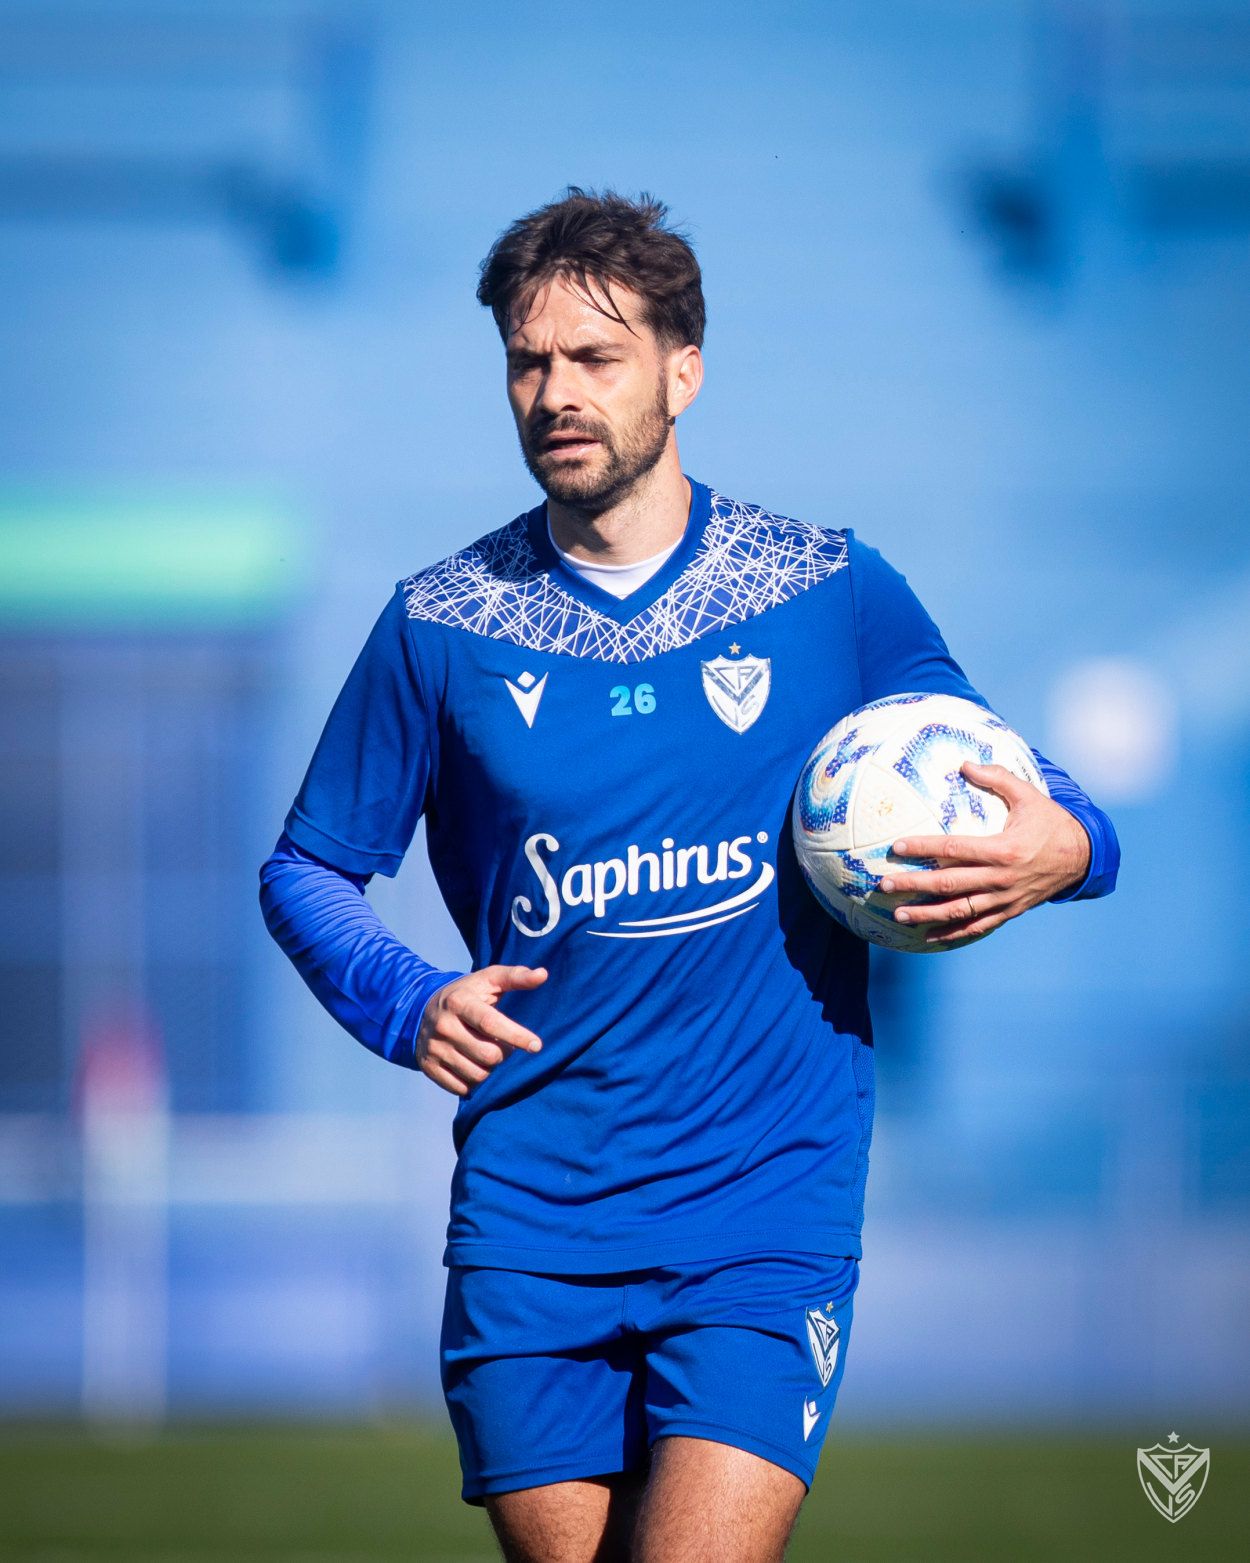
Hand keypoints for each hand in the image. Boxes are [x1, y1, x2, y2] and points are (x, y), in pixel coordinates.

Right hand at [416, 965, 546, 1095]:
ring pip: (477, 1075)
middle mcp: (444, 1026)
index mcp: (459, 1002)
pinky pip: (462, 1088)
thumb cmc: (467, 994)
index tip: (536, 1045)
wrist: (420, 1009)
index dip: (517, 1036)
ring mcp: (434, 1048)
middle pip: (488, 1055)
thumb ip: (516, 977)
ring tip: (486, 1052)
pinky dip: (473, 1081)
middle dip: (504, 1053)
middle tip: (503, 1044)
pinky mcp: (428, 1067)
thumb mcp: (488, 980)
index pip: (491, 1023)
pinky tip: (472, 1064)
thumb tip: (543, 974)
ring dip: (490, 1068)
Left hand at [878, 761, 1090, 946]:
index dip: (922, 848)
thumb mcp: (1028, 795)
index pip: (953, 849)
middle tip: (884, 885)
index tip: (896, 847)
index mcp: (1003, 849)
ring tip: (899, 915)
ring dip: (927, 914)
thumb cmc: (1051, 822)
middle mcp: (1001, 878)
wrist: (1083, 858)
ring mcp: (1005, 898)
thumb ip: (997, 778)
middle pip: (949, 883)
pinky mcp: (1010, 911)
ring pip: (960, 910)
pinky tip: (929, 937)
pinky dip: (953, 933)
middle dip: (914, 885)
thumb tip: (964, 764)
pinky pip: (978, 926)